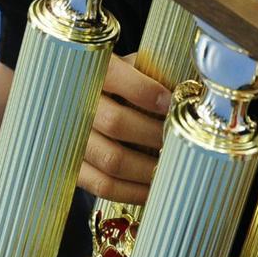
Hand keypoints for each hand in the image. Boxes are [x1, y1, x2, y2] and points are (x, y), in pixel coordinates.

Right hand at [78, 52, 172, 204]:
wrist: (78, 96)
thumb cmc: (120, 80)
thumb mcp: (131, 66)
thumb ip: (152, 72)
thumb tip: (189, 88)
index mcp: (90, 71)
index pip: (114, 76)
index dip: (145, 91)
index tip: (172, 102)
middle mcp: (72, 104)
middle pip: (115, 122)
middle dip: (154, 133)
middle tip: (179, 137)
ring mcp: (68, 139)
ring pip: (111, 159)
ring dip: (149, 166)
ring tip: (173, 163)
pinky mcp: (70, 167)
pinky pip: (102, 185)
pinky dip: (133, 190)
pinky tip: (154, 186)